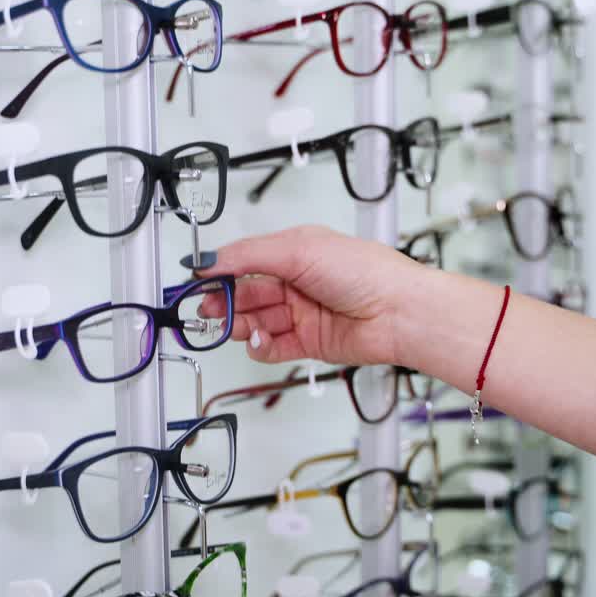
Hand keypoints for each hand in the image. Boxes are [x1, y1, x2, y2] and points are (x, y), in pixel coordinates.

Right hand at [197, 225, 427, 366]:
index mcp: (294, 251)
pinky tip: (258, 341)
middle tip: (208, 307)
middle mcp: (297, 282)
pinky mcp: (309, 343)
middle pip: (246, 293)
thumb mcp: (298, 249)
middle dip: (224, 300)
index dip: (219, 270)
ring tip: (235, 325)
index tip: (196, 278)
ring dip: (240, 324)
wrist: (399, 312)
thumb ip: (248, 255)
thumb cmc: (364, 271)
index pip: (244, 260)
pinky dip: (260, 346)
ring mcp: (302, 313)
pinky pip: (272, 347)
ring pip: (255, 321)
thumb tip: (209, 258)